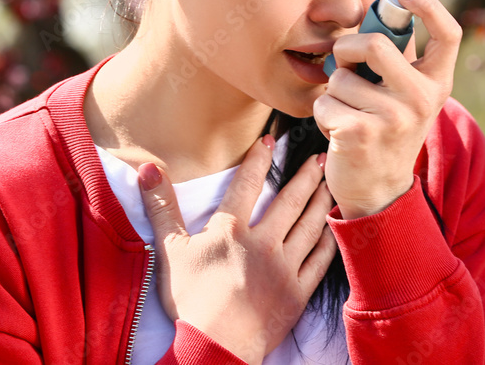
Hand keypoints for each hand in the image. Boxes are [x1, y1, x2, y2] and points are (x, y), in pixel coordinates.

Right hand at [138, 136, 337, 364]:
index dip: (260, 159)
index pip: (248, 185)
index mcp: (232, 230)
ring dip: (321, 202)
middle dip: (306, 176)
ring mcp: (284, 268)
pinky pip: (320, 262)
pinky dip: (330, 243)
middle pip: (289, 202)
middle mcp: (263, 243)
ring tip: (331, 184)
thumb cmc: (190, 301)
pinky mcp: (297, 293)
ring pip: (309, 227)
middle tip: (321, 158)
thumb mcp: (169, 250)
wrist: (215, 348)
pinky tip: (336, 229)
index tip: (272, 139)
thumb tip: (148, 168)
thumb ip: (161, 207)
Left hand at [314, 0, 461, 218]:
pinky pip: (325, 101)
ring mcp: (393, 117)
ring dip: (334, 91)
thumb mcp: (405, 95)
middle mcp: (422, 99)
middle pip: (376, 44)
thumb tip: (380, 9)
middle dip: (347, 47)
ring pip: (341, 76)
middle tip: (344, 62)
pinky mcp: (360, 133)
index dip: (428, 4)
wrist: (378, 190)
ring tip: (348, 112)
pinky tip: (339, 131)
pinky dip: (323, 113)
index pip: (449, 33)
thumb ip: (398, 59)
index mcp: (438, 83)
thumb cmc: (385, 129)